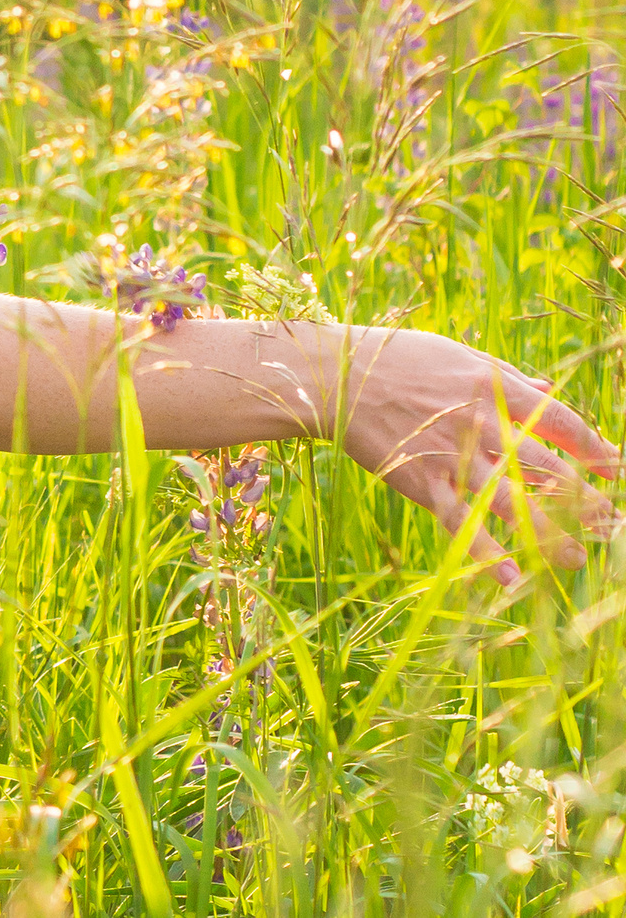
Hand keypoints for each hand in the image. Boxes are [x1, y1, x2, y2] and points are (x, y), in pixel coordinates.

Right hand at [331, 328, 622, 587]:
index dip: (595, 448)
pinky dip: (488, 553)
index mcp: (493, 388)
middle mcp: (481, 424)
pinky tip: (512, 578)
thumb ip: (507, 376)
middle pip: (548, 470)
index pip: (561, 423)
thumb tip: (551, 390)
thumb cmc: (396, 358)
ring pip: (513, 504)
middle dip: (585, 499)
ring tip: (576, 558)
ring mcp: (452, 456)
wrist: (335, 378)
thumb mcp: (458, 355)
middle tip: (610, 522)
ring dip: (550, 534)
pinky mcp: (421, 482)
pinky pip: (461, 524)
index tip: (615, 468)